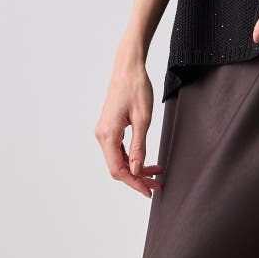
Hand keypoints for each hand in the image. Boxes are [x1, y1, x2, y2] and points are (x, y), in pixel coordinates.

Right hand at [94, 57, 164, 198]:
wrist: (128, 67)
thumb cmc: (136, 88)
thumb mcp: (143, 118)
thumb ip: (139, 146)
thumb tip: (136, 171)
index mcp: (108, 134)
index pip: (118, 169)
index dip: (134, 183)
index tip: (149, 190)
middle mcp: (102, 135)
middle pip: (117, 167)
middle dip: (137, 177)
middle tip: (157, 183)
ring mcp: (104, 131)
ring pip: (118, 159)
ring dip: (135, 168)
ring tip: (155, 172)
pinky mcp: (109, 127)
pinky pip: (118, 149)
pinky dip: (132, 157)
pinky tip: (145, 159)